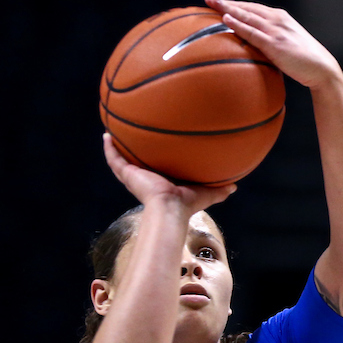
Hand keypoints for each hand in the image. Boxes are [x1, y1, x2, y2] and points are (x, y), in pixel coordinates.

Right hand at [103, 134, 234, 212]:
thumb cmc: (187, 203)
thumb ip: (219, 190)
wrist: (170, 208)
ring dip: (116, 148)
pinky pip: (114, 159)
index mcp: (160, 183)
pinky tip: (107, 135)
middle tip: (132, 138)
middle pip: (136, 164)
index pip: (155, 169)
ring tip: (113, 133)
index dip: (154, 161)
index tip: (155, 149)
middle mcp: (145, 179)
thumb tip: (235, 187)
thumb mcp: (205, 193)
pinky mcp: (127, 174)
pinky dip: (109, 148)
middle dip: (134, 152)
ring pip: (121, 160)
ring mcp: (134, 176)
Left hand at [204, 0, 341, 89]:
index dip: (235, 3)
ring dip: (228, 8)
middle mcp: (277, 20)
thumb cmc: (304, 58)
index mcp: (280, 18)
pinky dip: (238, 24)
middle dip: (226, 2)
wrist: (321, 68)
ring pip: (247, 16)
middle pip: (247, 8)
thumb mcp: (286, 42)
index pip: (253, 8)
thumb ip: (270, 39)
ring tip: (212, 2)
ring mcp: (276, 31)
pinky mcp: (275, 44)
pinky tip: (226, 19)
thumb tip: (253, 45)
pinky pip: (252, 32)